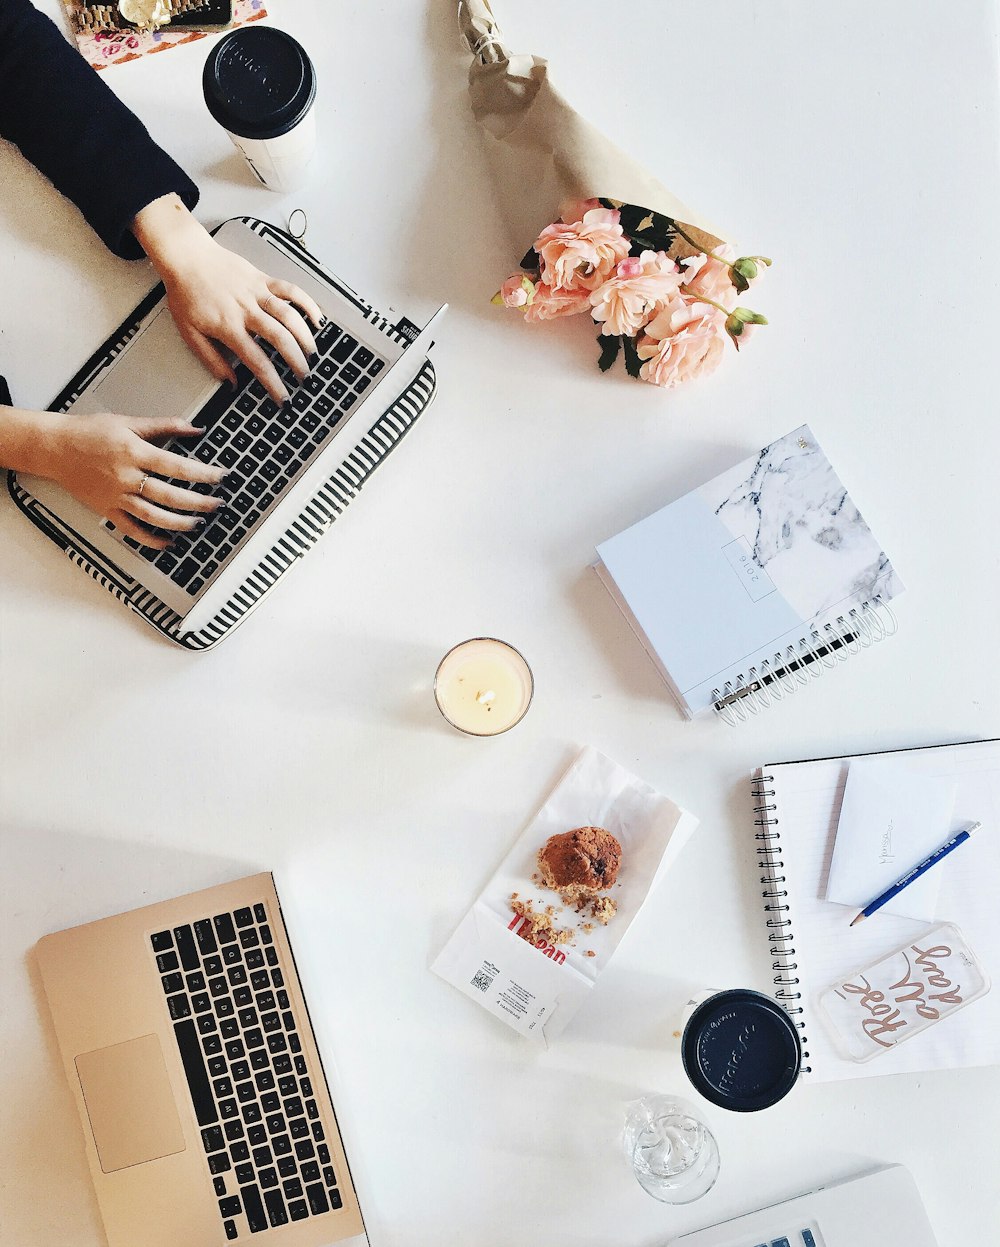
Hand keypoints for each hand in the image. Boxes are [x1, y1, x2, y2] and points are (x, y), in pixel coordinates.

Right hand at [43, 411, 226, 547]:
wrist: (54, 447)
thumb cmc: (88, 432)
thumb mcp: (128, 422)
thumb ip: (164, 425)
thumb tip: (195, 428)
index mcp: (134, 452)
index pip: (177, 466)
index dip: (203, 474)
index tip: (221, 477)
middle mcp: (126, 477)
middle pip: (169, 495)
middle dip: (198, 502)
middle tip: (217, 504)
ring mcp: (116, 496)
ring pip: (153, 516)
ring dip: (179, 523)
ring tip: (198, 524)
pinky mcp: (107, 509)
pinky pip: (131, 530)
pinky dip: (150, 539)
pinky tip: (168, 542)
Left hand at [132, 195, 324, 403]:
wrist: (186, 256)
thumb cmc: (186, 292)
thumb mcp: (190, 333)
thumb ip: (212, 360)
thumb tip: (229, 382)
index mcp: (228, 327)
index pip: (257, 361)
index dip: (274, 383)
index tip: (283, 397)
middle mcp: (246, 310)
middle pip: (280, 339)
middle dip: (297, 362)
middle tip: (303, 377)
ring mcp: (257, 293)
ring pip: (290, 315)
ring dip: (305, 337)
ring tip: (312, 354)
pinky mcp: (263, 279)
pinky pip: (291, 290)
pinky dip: (307, 304)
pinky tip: (316, 318)